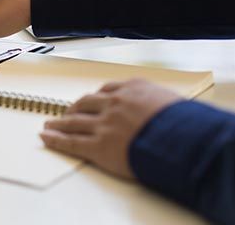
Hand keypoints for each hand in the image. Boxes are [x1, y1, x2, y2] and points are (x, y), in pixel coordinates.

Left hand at [40, 79, 181, 178]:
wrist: (186, 141)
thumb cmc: (188, 126)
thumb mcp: (175, 104)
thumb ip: (160, 105)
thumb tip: (164, 113)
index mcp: (133, 89)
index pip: (108, 90)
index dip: (96, 97)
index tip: (91, 101)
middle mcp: (115, 103)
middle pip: (87, 103)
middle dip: (75, 108)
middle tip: (68, 112)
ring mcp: (104, 124)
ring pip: (74, 121)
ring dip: (59, 123)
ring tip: (50, 124)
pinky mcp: (99, 146)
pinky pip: (71, 142)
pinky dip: (55, 140)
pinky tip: (46, 138)